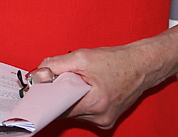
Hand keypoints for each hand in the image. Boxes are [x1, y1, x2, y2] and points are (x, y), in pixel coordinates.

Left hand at [33, 43, 158, 128]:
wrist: (141, 65)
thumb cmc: (117, 61)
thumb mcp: (82, 57)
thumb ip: (56, 65)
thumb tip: (38, 74)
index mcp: (95, 104)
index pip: (59, 108)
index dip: (46, 97)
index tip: (36, 90)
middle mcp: (100, 117)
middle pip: (66, 109)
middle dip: (60, 93)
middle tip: (62, 78)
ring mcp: (104, 120)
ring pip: (74, 111)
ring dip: (70, 96)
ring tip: (80, 81)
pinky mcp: (106, 119)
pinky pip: (83, 111)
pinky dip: (80, 100)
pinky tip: (86, 88)